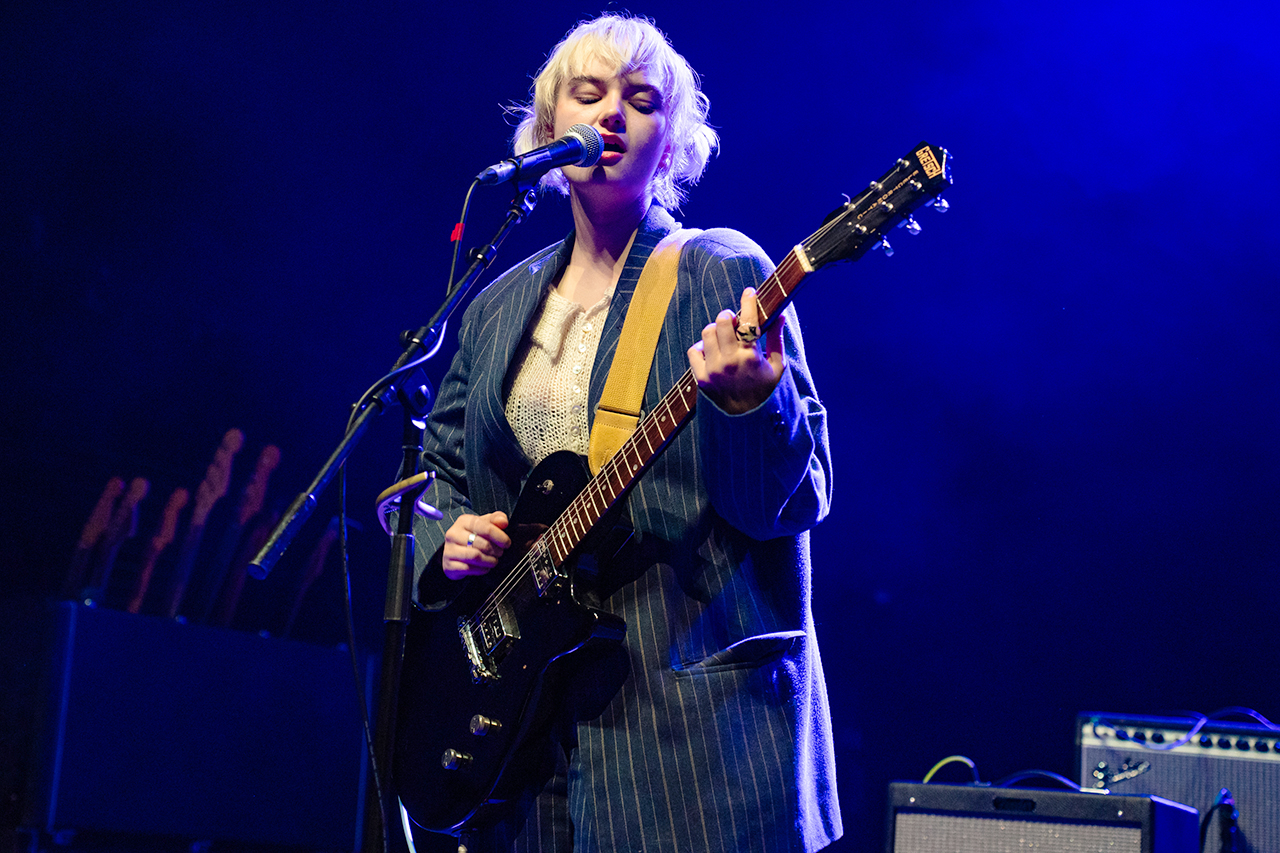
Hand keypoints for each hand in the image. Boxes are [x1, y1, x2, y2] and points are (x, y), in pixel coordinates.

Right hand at [442, 512, 510, 579]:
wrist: (454, 551)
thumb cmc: (472, 536)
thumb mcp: (484, 524)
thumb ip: (496, 519)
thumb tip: (503, 522)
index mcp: (464, 521)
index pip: (486, 528)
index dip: (500, 537)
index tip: (507, 544)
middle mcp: (453, 534)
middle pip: (483, 544)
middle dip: (496, 551)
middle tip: (500, 553)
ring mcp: (449, 550)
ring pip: (476, 557)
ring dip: (490, 561)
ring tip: (494, 560)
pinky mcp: (449, 565)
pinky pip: (469, 569)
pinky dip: (481, 570)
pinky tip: (485, 567)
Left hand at [687, 287, 784, 413]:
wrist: (747, 422)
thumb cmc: (766, 392)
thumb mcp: (777, 367)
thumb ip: (776, 339)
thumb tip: (780, 315)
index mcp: (751, 357)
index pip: (748, 321)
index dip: (748, 302)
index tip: (749, 292)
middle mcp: (730, 362)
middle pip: (721, 322)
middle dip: (728, 317)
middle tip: (734, 322)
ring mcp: (713, 370)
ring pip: (706, 333)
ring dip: (715, 330)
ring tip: (724, 339)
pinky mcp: (701, 378)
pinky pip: (694, 351)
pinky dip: (702, 347)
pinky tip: (713, 353)